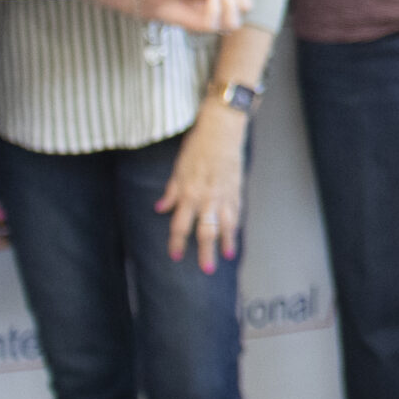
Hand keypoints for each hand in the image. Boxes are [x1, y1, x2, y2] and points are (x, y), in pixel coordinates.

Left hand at [158, 101, 248, 272]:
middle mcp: (207, 197)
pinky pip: (237, 211)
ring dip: (226, 242)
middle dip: (205, 252)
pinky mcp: (237, 188)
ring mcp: (224, 194)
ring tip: (227, 256)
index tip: (175, 256)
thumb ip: (171, 191)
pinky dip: (236, 225)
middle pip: (205, 231)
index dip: (177, 242)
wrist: (223, 129)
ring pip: (226, 224)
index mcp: (188, 192)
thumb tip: (160, 208)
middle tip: (207, 269)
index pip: (180, 225)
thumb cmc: (198, 144)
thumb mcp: (179, 167)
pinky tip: (235, 234)